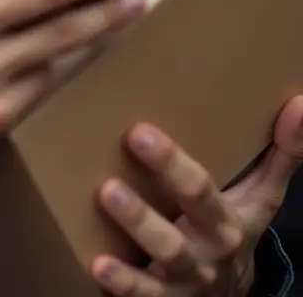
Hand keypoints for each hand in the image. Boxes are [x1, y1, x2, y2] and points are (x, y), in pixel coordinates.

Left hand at [92, 95, 302, 295]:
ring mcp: (187, 277)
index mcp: (230, 218)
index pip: (204, 185)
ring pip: (167, 251)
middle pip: (192, 210)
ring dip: (138, 223)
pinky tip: (98, 264)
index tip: (140, 131)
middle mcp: (211, 247)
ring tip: (107, 194)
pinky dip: (122, 282)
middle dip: (166, 175)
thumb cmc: (232, 229)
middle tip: (129, 146)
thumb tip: (301, 103)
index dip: (177, 160)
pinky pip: (142, 294)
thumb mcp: (259, 198)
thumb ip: (281, 154)